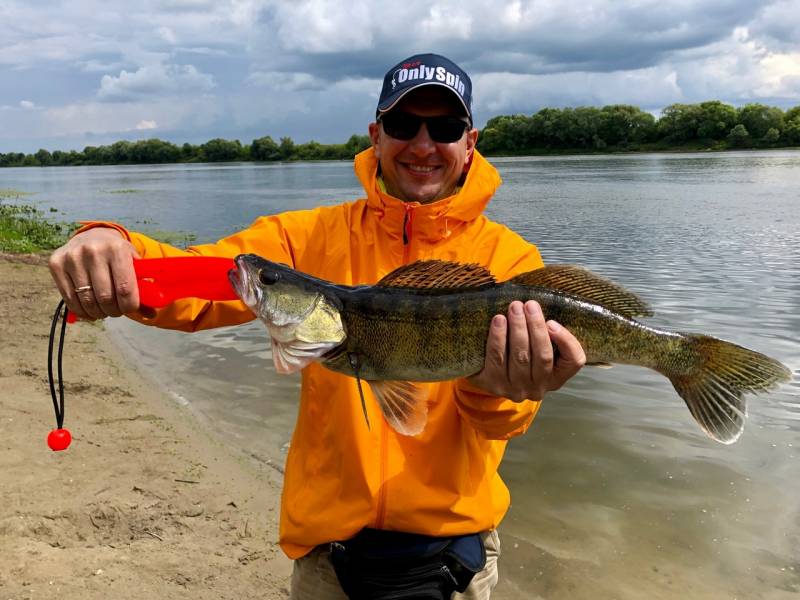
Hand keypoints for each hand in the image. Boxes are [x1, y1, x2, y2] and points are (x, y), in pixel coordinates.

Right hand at [48, 228, 139, 319]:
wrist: (92, 236)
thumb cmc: (118, 255)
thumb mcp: (134, 263)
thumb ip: (143, 287)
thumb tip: (151, 314)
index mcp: (117, 249)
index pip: (125, 289)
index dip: (129, 306)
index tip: (130, 309)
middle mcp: (93, 251)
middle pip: (105, 298)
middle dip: (114, 311)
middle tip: (117, 310)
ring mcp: (72, 257)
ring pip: (87, 301)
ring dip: (98, 313)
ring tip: (104, 310)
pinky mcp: (56, 263)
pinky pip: (69, 299)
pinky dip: (82, 311)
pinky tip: (90, 310)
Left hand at [467, 300, 585, 400]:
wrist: (487, 378)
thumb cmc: (520, 354)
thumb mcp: (538, 348)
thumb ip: (546, 334)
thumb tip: (540, 309)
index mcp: (556, 378)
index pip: (573, 361)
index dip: (565, 341)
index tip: (551, 322)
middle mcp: (539, 388)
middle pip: (543, 356)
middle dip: (536, 327)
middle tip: (530, 305)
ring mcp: (516, 389)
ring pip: (520, 356)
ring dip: (518, 328)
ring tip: (515, 308)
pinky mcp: (494, 384)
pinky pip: (497, 357)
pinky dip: (498, 337)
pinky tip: (499, 320)